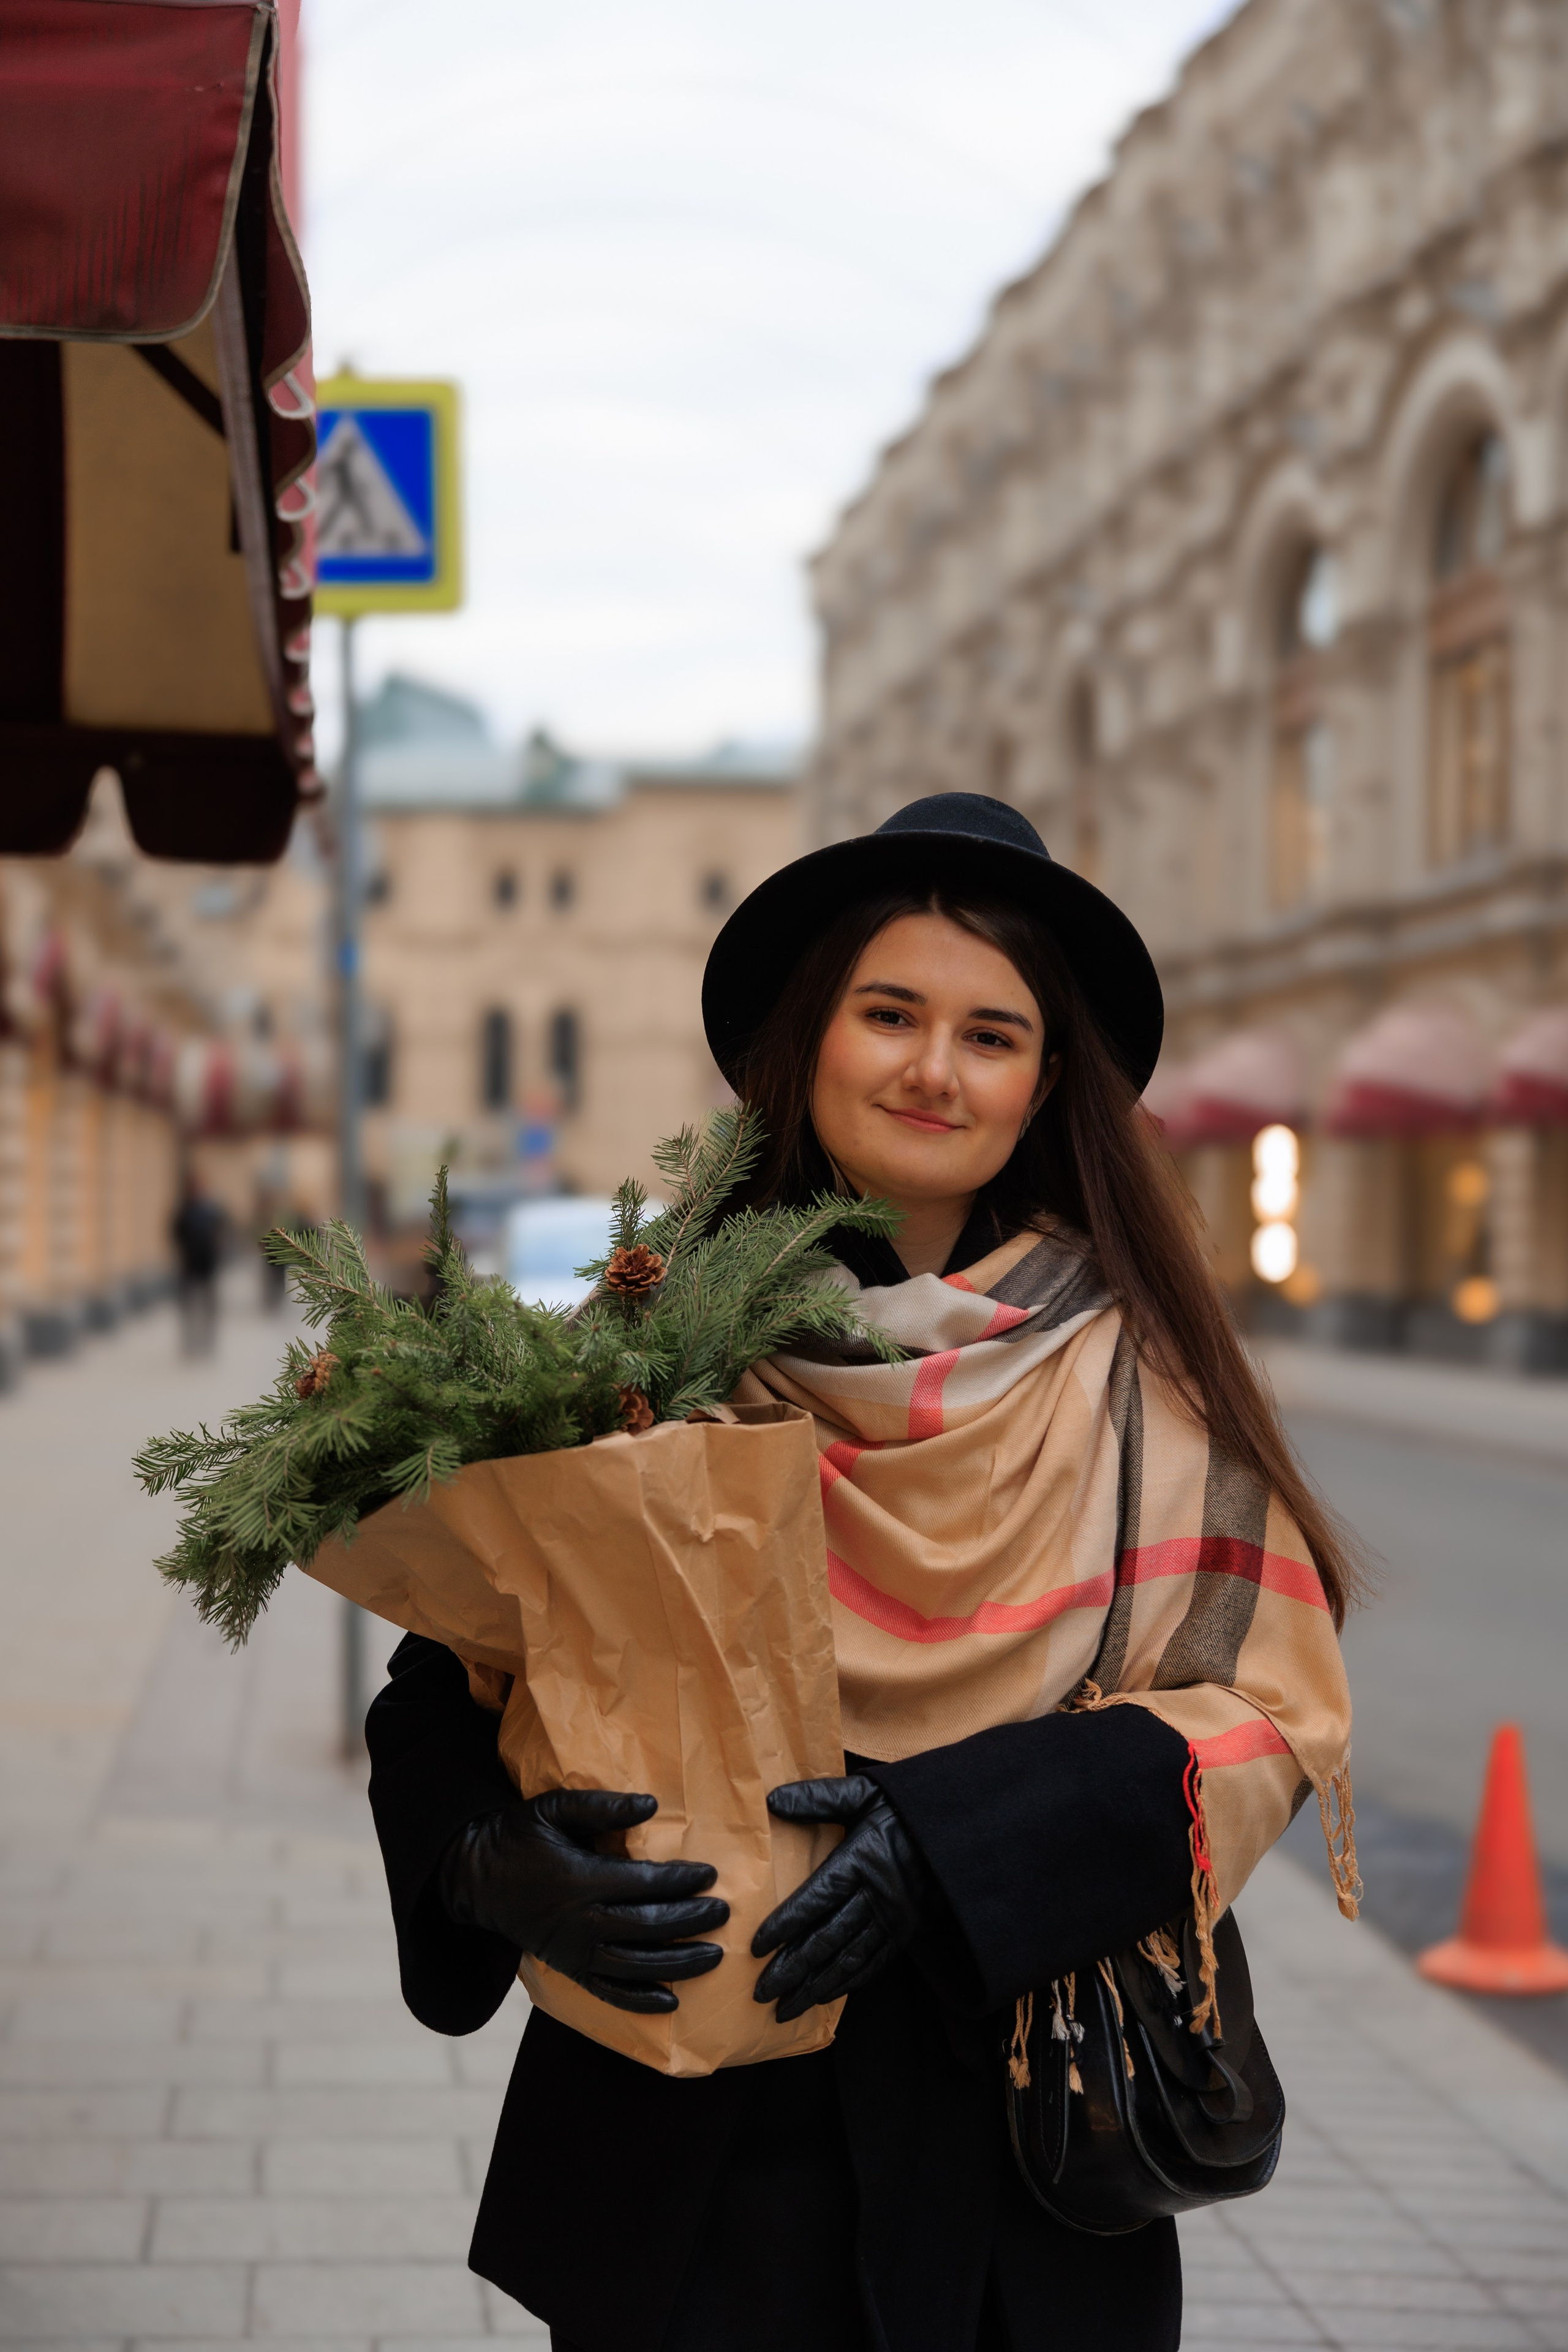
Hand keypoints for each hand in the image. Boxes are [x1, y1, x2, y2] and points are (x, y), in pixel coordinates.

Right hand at [440, 1791, 727, 2014]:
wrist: (475, 1877)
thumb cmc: (519, 1836)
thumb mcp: (554, 1808)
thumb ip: (602, 1806)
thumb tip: (651, 1804)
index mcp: (578, 1879)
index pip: (642, 1884)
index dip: (680, 1881)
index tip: (711, 1875)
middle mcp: (579, 1922)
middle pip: (646, 1926)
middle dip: (690, 1921)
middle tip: (725, 1915)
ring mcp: (573, 1952)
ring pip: (635, 1965)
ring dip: (678, 1963)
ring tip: (714, 1957)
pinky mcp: (568, 1970)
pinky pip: (608, 1993)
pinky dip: (640, 2001)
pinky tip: (671, 2002)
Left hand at [751, 1774, 933, 2021]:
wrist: (961, 1832)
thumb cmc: (906, 1810)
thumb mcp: (865, 1793)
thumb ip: (819, 1798)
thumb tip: (772, 1800)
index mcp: (860, 1862)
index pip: (814, 1900)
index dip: (784, 1926)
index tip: (756, 1948)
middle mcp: (875, 1897)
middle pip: (825, 1939)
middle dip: (791, 1969)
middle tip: (760, 1992)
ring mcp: (891, 1920)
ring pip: (846, 1960)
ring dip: (813, 1986)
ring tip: (784, 2008)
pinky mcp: (904, 1933)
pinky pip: (872, 1964)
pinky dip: (846, 1983)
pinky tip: (824, 1997)